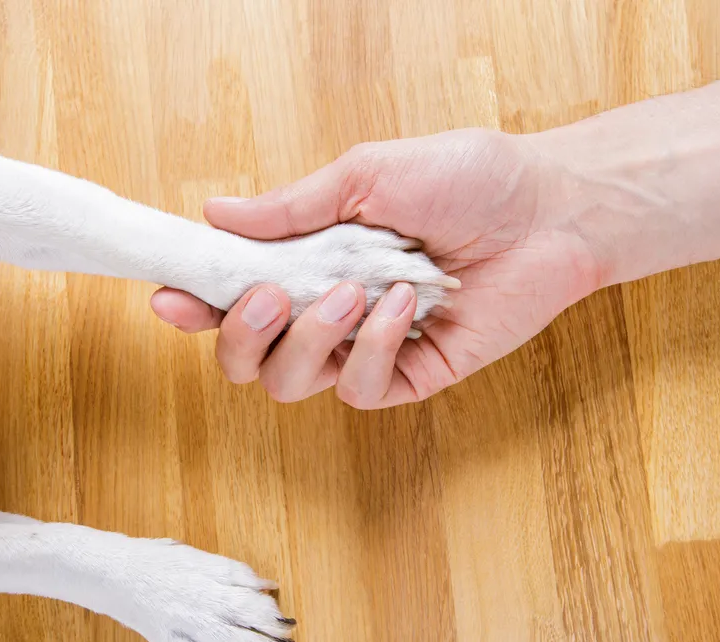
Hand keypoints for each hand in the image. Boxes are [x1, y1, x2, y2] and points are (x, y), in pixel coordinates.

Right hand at [150, 128, 603, 407]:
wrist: (549, 209)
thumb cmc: (465, 179)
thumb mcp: (366, 176)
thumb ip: (291, 207)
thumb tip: (214, 214)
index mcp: (307, 261)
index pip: (230, 297)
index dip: (193, 304)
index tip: (171, 294)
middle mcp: (327, 312)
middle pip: (246, 360)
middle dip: (241, 333)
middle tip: (270, 294)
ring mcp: (366, 349)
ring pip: (292, 382)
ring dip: (311, 338)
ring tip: (354, 290)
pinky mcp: (410, 376)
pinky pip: (362, 388)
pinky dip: (376, 344)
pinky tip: (409, 303)